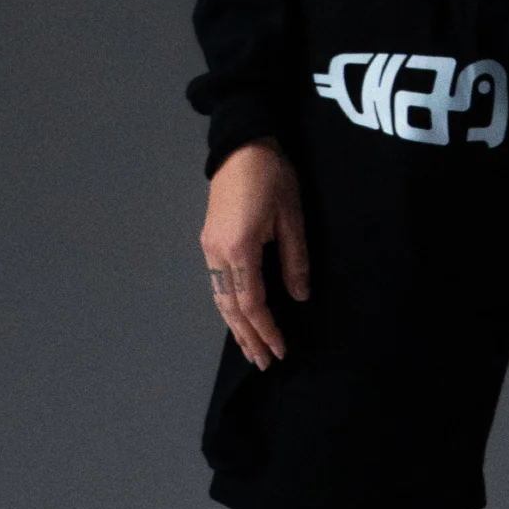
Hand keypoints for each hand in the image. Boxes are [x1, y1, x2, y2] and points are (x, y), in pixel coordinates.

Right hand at [201, 137, 309, 369]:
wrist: (241, 145)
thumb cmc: (271, 175)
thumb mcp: (292, 216)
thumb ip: (295, 259)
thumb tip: (300, 296)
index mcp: (239, 249)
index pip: (252, 303)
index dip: (267, 329)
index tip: (281, 350)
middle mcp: (216, 253)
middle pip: (231, 308)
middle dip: (248, 337)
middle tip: (264, 363)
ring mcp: (208, 247)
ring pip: (219, 298)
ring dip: (235, 327)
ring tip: (250, 350)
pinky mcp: (209, 240)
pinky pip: (217, 284)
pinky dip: (228, 307)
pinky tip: (237, 317)